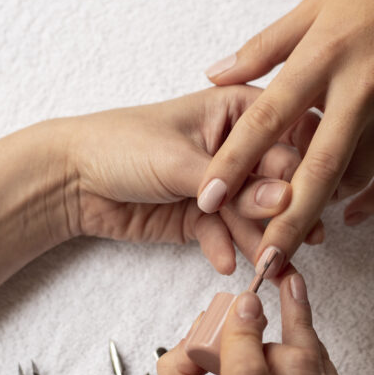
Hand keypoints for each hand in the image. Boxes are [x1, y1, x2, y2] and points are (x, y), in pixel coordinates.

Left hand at [65, 85, 322, 274]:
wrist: (71, 180)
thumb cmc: (121, 145)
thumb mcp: (181, 160)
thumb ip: (233, 185)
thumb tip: (283, 199)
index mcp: (238, 109)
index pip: (282, 136)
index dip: (296, 168)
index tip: (302, 198)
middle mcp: (237, 145)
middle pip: (275, 179)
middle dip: (281, 211)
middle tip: (297, 240)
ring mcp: (223, 182)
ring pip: (254, 213)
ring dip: (260, 239)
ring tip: (272, 265)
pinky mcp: (204, 215)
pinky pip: (226, 234)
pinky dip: (226, 248)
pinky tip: (225, 262)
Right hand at [157, 272, 373, 374]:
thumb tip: (200, 329)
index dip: (244, 331)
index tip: (243, 300)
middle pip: (297, 364)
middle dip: (275, 329)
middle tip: (260, 306)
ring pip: (322, 371)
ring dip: (298, 341)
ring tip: (287, 301)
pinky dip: (315, 370)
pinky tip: (298, 368)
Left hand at [198, 0, 373, 273]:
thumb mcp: (315, 3)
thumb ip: (265, 46)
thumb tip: (215, 73)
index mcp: (323, 55)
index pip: (267, 120)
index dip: (233, 163)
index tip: (206, 198)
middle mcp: (360, 87)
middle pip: (315, 168)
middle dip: (284, 220)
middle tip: (261, 262)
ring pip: (356, 174)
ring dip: (325, 204)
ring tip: (295, 226)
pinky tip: (351, 214)